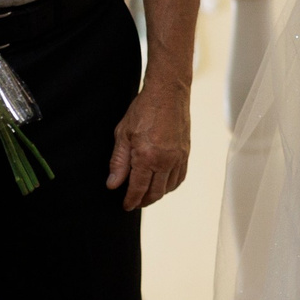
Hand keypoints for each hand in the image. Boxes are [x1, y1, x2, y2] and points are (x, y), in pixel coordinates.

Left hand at [107, 82, 188, 209]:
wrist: (168, 93)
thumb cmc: (144, 110)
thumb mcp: (123, 134)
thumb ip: (118, 162)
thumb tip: (113, 184)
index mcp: (147, 157)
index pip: (138, 188)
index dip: (131, 200)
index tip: (126, 206)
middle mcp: (165, 161)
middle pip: (155, 193)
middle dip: (144, 201)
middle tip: (134, 203)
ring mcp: (178, 157)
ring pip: (169, 187)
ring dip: (157, 194)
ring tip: (147, 194)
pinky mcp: (186, 152)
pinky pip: (180, 177)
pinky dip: (170, 185)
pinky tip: (163, 183)